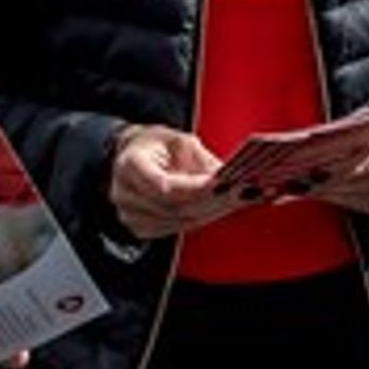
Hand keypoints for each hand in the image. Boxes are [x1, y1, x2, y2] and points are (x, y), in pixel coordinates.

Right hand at [109, 125, 239, 239]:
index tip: (223, 185)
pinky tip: (219, 208)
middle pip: (175, 208)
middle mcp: (125, 193)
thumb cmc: (155, 145)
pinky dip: (200, 218)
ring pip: (180, 221)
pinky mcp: (140, 227)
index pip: (164, 186)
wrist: (132, 155)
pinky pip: (176, 228)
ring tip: (238, 200)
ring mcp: (130, 214)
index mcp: (130, 165)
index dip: (195, 189)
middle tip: (243, 193)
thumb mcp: (179, 140)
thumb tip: (230, 178)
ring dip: (211, 212)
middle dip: (212, 201)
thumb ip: (202, 160)